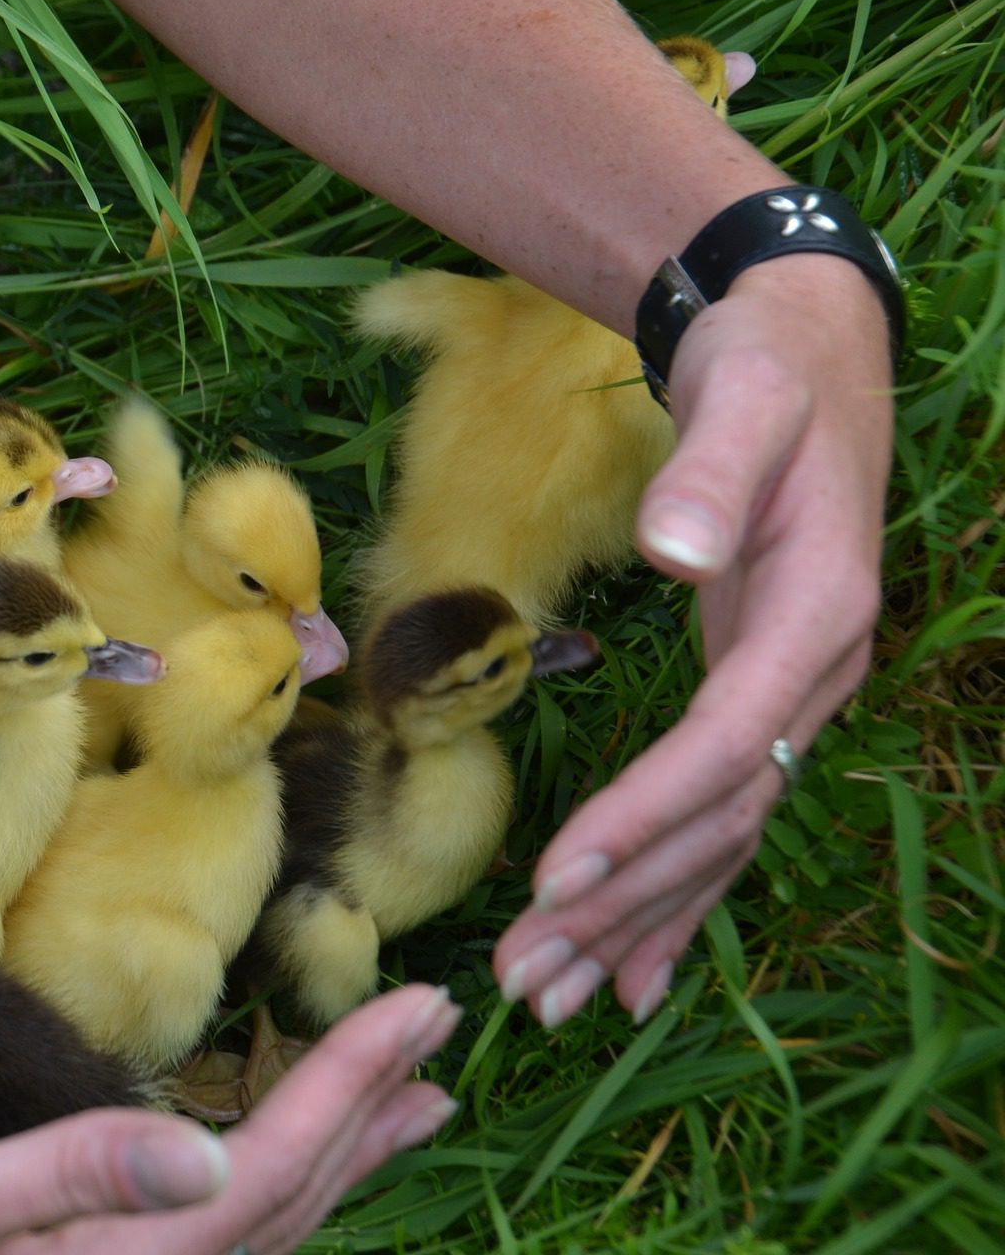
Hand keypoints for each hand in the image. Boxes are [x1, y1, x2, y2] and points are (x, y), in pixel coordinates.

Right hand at [0, 984, 460, 1254]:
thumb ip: (66, 1180)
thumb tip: (207, 1162)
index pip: (270, 1172)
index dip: (353, 1084)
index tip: (423, 1006)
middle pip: (290, 1202)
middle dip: (370, 1109)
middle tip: (443, 1030)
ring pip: (265, 1225)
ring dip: (339, 1150)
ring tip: (407, 1099)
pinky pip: (217, 1234)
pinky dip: (275, 1181)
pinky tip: (277, 1156)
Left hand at [494, 252, 892, 1026]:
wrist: (804, 350)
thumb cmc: (766, 369)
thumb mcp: (743, 392)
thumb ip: (714, 465)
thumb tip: (677, 549)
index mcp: (816, 611)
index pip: (727, 741)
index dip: (646, 814)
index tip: (556, 878)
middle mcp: (816, 672)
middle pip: (720, 815)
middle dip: (623, 900)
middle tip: (529, 976)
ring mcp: (795, 694)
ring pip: (721, 834)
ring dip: (639, 919)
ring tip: (555, 995)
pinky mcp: (762, 697)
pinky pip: (725, 815)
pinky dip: (679, 894)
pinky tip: (634, 967)